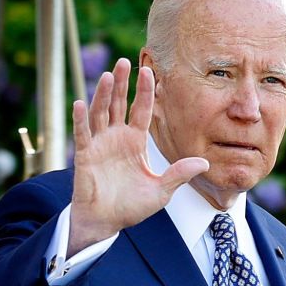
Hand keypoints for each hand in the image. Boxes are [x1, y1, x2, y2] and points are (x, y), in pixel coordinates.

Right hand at [68, 58, 208, 255]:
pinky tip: (81, 103)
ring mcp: (100, 145)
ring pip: (100, 113)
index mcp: (135, 142)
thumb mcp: (161, 191)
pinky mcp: (85, 156)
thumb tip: (205, 163)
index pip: (141, 110)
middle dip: (121, 84)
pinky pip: (82, 134)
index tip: (150, 72)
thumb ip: (179, 174)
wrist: (106, 223)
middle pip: (119, 104)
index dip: (145, 92)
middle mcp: (117, 138)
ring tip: (108, 75)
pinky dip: (81, 119)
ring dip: (103, 95)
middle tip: (124, 62)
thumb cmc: (131, 207)